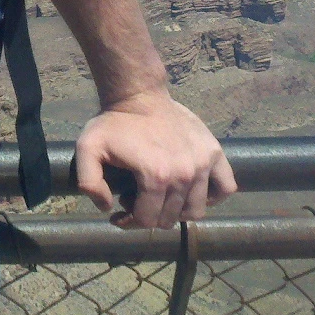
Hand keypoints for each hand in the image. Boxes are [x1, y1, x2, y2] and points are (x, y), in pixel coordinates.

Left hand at [74, 90, 235, 230]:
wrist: (139, 95)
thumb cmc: (114, 123)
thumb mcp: (88, 148)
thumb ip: (89, 182)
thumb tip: (107, 208)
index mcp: (156, 177)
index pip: (148, 220)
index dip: (131, 218)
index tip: (121, 205)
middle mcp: (185, 174)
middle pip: (171, 218)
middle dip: (151, 214)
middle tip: (138, 197)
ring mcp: (203, 164)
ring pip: (196, 210)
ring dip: (177, 210)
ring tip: (161, 194)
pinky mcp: (215, 152)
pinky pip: (226, 187)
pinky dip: (213, 196)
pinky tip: (192, 191)